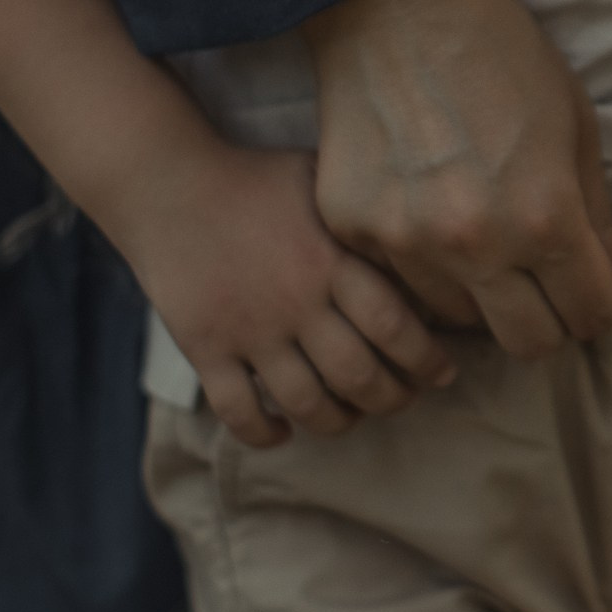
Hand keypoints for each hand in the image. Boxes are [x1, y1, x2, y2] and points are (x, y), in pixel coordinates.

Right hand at [119, 142, 458, 450]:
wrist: (168, 183)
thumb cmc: (256, 178)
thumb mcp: (323, 180)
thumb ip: (365, 217)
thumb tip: (422, 236)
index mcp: (332, 259)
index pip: (396, 327)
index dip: (427, 360)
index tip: (443, 372)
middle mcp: (296, 302)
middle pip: (359, 375)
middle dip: (392, 398)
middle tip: (403, 397)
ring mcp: (250, 330)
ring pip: (306, 403)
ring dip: (338, 422)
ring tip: (351, 415)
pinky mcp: (206, 348)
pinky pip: (240, 412)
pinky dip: (266, 433)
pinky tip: (284, 430)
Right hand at [304, 0, 611, 356]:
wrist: (393, 3)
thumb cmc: (499, 51)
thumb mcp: (575, 123)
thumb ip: (598, 216)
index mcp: (543, 217)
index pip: (591, 315)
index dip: (608, 306)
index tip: (605, 289)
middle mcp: (475, 246)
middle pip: (528, 343)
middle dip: (555, 319)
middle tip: (556, 284)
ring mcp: (406, 244)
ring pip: (461, 322)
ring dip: (488, 296)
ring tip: (491, 243)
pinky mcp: (355, 231)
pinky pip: (403, 283)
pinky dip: (429, 268)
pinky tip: (436, 216)